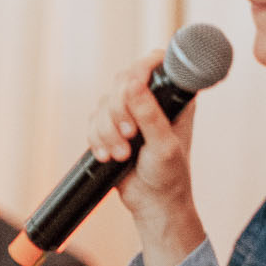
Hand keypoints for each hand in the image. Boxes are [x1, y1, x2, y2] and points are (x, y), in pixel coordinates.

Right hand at [88, 51, 207, 265]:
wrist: (152, 203)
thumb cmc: (169, 175)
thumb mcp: (164, 144)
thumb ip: (149, 113)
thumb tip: (133, 83)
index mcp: (173, 96)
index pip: (155, 63)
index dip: (142, 69)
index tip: (133, 88)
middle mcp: (151, 99)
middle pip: (122, 81)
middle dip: (119, 111)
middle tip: (130, 135)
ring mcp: (129, 112)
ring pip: (104, 103)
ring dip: (108, 132)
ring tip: (122, 155)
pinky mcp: (110, 128)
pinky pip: (92, 122)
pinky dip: (97, 140)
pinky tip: (108, 157)